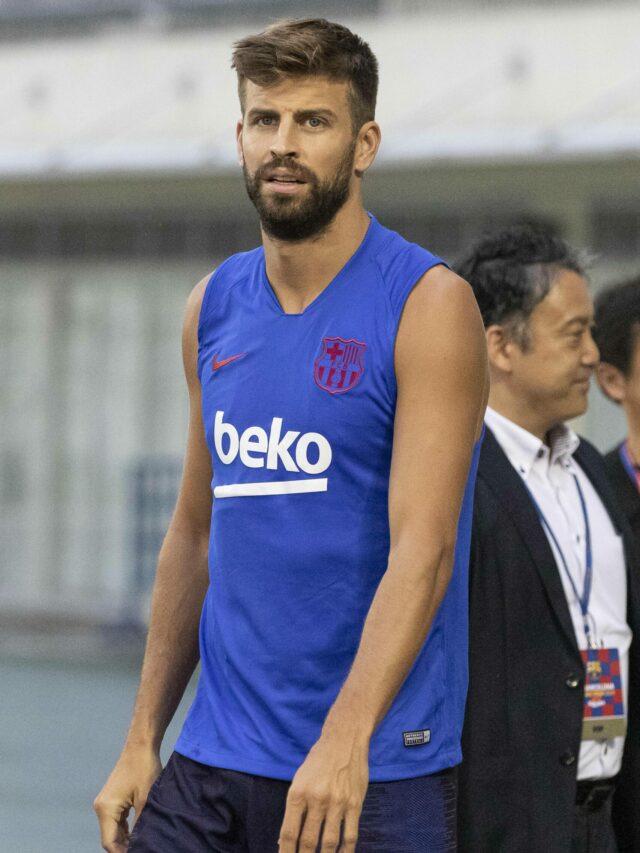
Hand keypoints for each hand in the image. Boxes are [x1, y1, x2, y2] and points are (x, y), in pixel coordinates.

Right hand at [93, 743, 161, 851]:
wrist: (140, 746)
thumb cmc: (144, 769)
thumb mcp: (146, 799)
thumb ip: (141, 823)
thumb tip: (142, 841)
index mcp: (106, 809)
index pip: (110, 842)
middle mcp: (101, 807)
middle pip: (110, 838)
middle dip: (124, 847)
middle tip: (143, 848)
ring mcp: (105, 803)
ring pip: (113, 830)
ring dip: (125, 839)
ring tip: (142, 843)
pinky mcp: (112, 799)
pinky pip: (116, 820)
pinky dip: (125, 829)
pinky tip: (138, 832)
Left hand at [278, 729, 368, 851]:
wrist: (344, 739)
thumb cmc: (318, 760)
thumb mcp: (299, 780)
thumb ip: (294, 810)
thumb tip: (285, 841)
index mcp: (298, 793)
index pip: (289, 833)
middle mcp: (316, 799)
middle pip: (308, 841)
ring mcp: (337, 802)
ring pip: (329, 843)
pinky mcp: (355, 804)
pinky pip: (350, 835)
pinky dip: (345, 852)